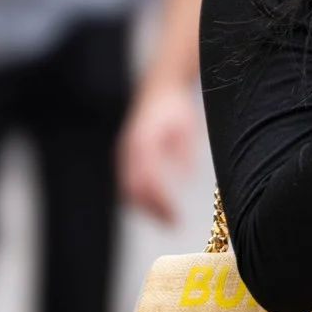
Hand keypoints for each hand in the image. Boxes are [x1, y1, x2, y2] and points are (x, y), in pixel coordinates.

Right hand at [119, 82, 200, 221]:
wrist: (160, 88)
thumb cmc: (177, 108)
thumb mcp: (186, 127)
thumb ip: (183, 153)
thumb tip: (184, 180)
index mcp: (143, 144)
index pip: (147, 182)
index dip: (160, 203)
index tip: (176, 217)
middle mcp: (130, 150)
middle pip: (134, 190)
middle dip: (152, 210)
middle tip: (173, 224)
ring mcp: (125, 153)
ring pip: (128, 189)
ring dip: (146, 208)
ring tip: (168, 219)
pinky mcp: (127, 155)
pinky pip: (129, 183)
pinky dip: (141, 199)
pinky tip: (159, 207)